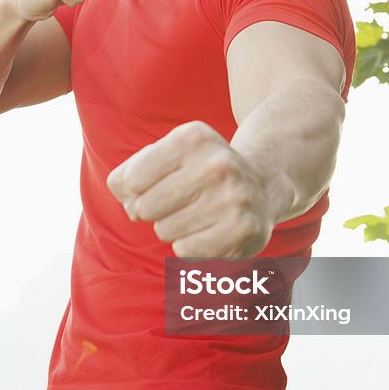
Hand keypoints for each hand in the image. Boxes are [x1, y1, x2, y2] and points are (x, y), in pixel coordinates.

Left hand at [106, 121, 277, 257]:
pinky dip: (190, 247)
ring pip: (164, 232)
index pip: (131, 180)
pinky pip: (186, 251)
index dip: (136, 189)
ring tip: (199, 214)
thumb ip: (127, 175)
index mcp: (193, 138)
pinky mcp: (243, 230)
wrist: (260, 186)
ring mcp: (234, 198)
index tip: (159, 182)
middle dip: (153, 211)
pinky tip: (211, 231)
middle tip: (180, 201)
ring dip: (173, 229)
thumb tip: (131, 207)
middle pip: (145, 208)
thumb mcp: (164, 155)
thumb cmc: (196, 173)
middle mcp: (217, 164)